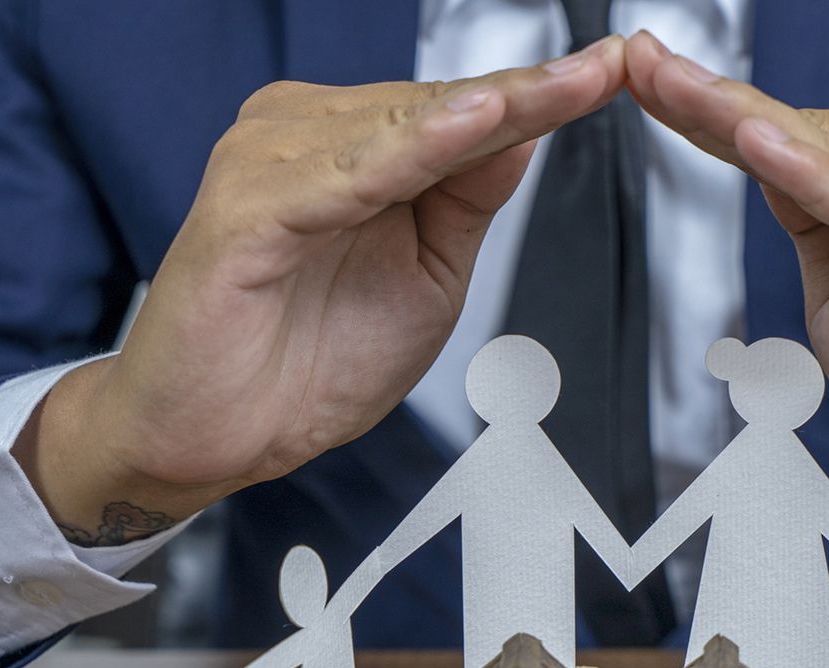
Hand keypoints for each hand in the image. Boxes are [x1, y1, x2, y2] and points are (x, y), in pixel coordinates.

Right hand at [13, 39, 627, 543]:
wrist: (216, 435)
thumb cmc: (307, 361)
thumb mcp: (426, 279)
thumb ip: (465, 203)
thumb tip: (522, 132)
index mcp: (353, 152)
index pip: (462, 115)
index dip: (541, 96)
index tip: (612, 73)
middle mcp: (308, 139)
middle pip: (438, 107)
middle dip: (528, 92)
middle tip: (608, 70)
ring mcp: (270, 164)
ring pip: (399, 128)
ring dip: (485, 110)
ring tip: (562, 86)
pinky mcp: (243, 209)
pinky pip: (343, 176)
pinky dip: (407, 152)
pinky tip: (468, 128)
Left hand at [625, 32, 828, 589]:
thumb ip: (812, 232)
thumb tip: (766, 167)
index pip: (790, 137)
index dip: (709, 109)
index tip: (643, 74)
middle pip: (805, 129)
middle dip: (713, 101)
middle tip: (640, 64)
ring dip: (750, 122)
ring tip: (676, 87)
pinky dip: (823, 177)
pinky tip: (763, 145)